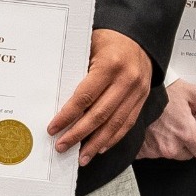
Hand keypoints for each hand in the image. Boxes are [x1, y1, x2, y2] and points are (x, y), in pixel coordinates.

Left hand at [48, 29, 151, 164]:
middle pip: (99, 114)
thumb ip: (76, 67)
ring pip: (115, 124)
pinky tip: (100, 147)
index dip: (68, 115)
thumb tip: (54, 94)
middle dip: (78, 134)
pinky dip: (113, 138)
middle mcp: (126, 80)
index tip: (53, 128)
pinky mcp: (143, 99)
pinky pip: (127, 123)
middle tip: (62, 146)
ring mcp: (137, 91)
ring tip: (81, 157)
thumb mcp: (89, 45)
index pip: (85, 96)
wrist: (139, 37)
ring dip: (96, 143)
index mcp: (110, 64)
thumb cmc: (108, 40)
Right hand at [138, 79, 195, 161]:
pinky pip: (153, 153)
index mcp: (186, 133)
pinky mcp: (140, 151)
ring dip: (169, 142)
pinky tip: (151, 128)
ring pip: (170, 153)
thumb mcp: (193, 94)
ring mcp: (154, 150)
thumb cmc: (163, 88)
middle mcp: (170, 146)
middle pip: (188, 154)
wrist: (131, 87)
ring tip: (162, 122)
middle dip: (186, 142)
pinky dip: (153, 143)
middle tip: (177, 122)